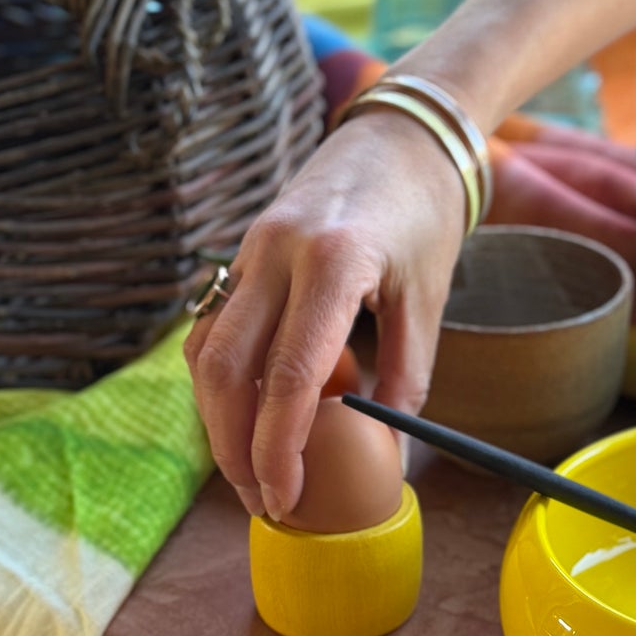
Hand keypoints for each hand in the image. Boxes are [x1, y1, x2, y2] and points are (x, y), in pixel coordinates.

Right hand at [185, 109, 465, 521]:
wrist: (402, 135)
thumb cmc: (426, 215)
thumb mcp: (428, 298)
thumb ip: (405, 375)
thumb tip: (387, 451)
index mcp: (334, 262)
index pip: (290, 374)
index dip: (278, 447)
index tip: (283, 497)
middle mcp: (277, 253)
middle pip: (227, 370)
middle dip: (234, 447)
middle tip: (262, 500)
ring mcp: (250, 249)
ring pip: (206, 351)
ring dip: (218, 418)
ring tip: (249, 470)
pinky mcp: (242, 252)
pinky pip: (213, 326)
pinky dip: (220, 379)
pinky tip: (244, 415)